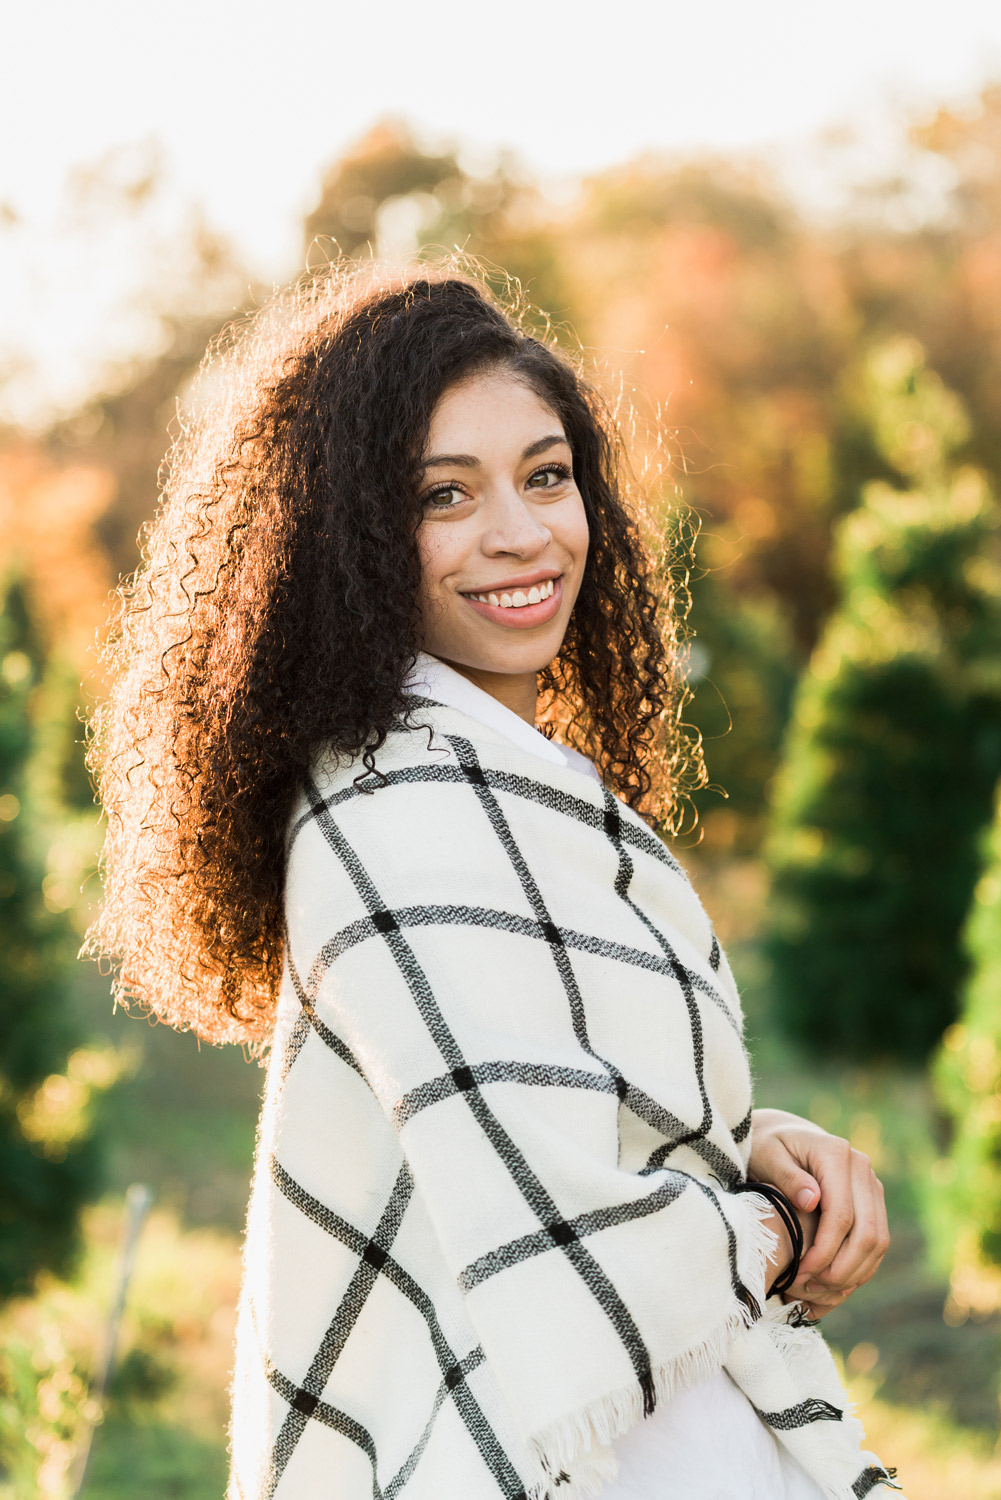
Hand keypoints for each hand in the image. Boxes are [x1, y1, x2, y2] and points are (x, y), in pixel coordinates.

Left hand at [748, 1108, 889, 1318]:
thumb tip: (812, 1200)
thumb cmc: (767, 1147)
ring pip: (878, 1241)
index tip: (800, 1274)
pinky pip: (877, 1241)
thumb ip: (787, 1176)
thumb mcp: (766, 1155)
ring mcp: (871, 1184)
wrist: (783, 1136)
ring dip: (854, 1273)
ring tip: (819, 1290)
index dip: (824, 1252)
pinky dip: (860, 1266)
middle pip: (867, 1233)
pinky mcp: (873, 1199)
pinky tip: (834, 1283)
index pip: (841, 1216)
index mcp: (835, 1153)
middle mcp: (861, 1167)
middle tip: (809, 1289)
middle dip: (841, 1269)